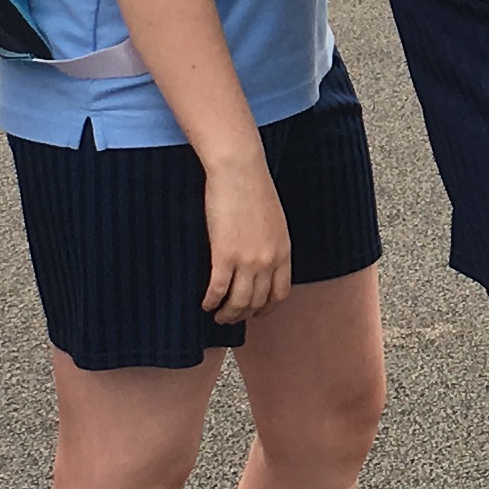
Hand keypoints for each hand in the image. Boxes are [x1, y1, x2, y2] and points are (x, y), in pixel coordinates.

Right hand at [201, 157, 293, 320]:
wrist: (240, 171)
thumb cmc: (254, 189)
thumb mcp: (274, 221)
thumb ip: (271, 244)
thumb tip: (262, 260)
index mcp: (283, 252)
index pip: (279, 294)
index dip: (266, 308)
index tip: (256, 313)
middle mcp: (268, 261)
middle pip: (257, 302)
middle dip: (243, 314)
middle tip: (231, 317)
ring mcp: (247, 260)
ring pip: (238, 302)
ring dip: (227, 313)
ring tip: (217, 315)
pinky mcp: (224, 255)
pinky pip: (218, 289)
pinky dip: (211, 301)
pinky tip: (205, 303)